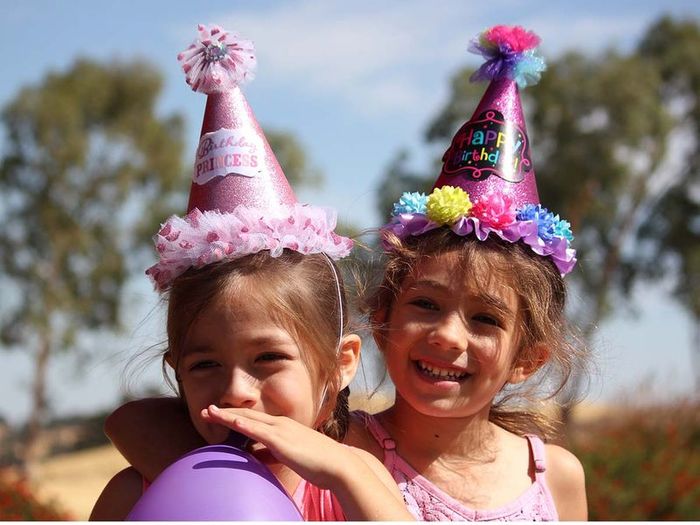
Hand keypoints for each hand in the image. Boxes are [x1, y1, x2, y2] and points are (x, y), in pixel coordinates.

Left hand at [202, 405, 351, 488]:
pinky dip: (241, 424)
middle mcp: (280, 423)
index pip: (255, 419)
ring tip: (208, 413)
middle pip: (247, 415)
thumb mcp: (291, 457)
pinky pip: (257, 431)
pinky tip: (229, 421)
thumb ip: (274, 453)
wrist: (338, 465)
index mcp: (284, 426)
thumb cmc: (319, 463)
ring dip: (226, 415)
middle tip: (206, 410)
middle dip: (225, 411)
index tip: (219, 414)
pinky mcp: (281, 440)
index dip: (235, 415)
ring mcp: (281, 430)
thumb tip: (257, 456)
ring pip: (248, 419)